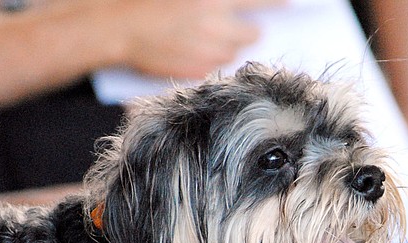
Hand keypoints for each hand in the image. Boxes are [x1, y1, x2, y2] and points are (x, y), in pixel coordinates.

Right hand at [115, 0, 286, 79]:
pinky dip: (212, 58)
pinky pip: (218, 65)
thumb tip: (242, 4)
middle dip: (249, 29)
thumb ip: (215, 0)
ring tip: (203, 34)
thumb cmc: (148, 1)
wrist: (117, 27)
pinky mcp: (201, 70)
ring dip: (229, 44)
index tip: (290, 3)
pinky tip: (192, 48)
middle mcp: (217, 24)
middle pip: (254, 33)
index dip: (278, 2)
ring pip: (236, 51)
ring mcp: (210, 50)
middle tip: (234, 24)